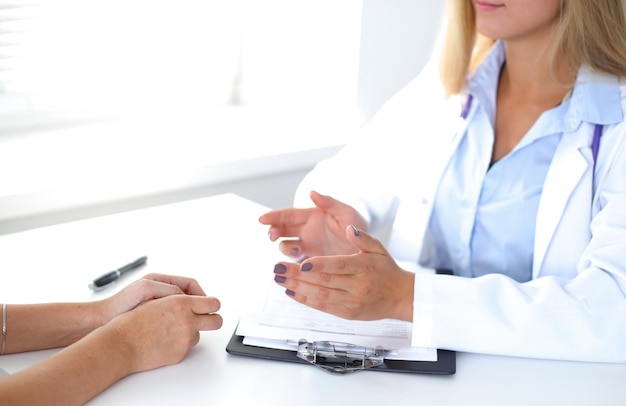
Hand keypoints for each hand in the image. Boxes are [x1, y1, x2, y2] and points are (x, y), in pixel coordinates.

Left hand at [97, 273, 207, 325]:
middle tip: (204, 316)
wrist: (102, 321)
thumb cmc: (121, 304)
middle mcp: (162, 292)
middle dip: (198, 305)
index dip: (200, 294)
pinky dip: (180, 324)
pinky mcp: (156, 319)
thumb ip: (166, 290)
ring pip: (183, 309)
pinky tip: (180, 331)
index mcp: (161, 281)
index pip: (190, 284)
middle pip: (190, 296)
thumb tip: (184, 296)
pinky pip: (175, 320)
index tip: (206, 305)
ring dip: (190, 315)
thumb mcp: (146, 290)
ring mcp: (160, 306)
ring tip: (193, 324)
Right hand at [100, 293, 221, 372]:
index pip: (212, 303)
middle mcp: (186, 320)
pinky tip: (163, 341)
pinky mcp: (180, 353)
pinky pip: (187, 347)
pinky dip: (179, 344)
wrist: (120, 344)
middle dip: (213, 319)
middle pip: (216, 321)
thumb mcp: (157, 300)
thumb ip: (178, 299)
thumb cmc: (133, 321)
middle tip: (206, 319)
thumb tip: (192, 299)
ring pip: (199, 334)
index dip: (213, 304)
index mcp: (181, 303)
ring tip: (170, 331)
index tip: (211, 306)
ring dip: (190, 332)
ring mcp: (185, 339)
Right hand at [259, 190, 366, 258]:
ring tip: (297, 252)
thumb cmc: (355, 223)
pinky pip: (296, 266)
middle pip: (282, 230)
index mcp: (311, 216)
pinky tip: (293, 271)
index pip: (288, 215)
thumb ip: (329, 203)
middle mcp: (305, 231)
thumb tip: (312, 192)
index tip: (262, 219)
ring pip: (287, 247)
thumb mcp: (345, 212)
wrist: (366, 245)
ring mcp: (307, 247)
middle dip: (274, 232)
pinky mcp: (311, 262)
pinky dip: (292, 268)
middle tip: (272, 236)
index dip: (274, 216)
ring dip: (286, 249)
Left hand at [272, 225, 414, 321]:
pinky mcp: (348, 313)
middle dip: (297, 275)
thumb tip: (349, 229)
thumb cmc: (387, 270)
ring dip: (297, 288)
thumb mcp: (379, 248)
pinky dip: (305, 300)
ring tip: (279, 280)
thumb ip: (363, 238)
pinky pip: (323, 307)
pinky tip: (292, 292)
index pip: (338, 265)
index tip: (300, 261)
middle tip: (278, 268)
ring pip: (320, 295)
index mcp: (364, 266)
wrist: (401, 297)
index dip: (318, 264)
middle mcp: (357, 285)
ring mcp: (352, 301)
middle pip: (323, 280)